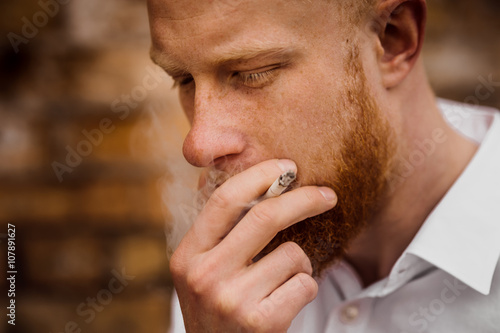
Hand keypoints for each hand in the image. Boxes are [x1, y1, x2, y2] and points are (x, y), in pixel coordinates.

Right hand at [170, 159, 337, 332]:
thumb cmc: (218, 308)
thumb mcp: (202, 271)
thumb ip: (220, 233)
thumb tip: (257, 180)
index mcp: (188, 255)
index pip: (224, 200)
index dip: (259, 176)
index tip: (287, 167)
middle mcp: (205, 275)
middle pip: (265, 217)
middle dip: (304, 199)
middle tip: (327, 195)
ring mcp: (232, 300)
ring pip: (293, 254)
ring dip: (299, 264)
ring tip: (280, 283)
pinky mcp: (261, 322)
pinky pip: (305, 283)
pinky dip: (304, 288)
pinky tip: (284, 303)